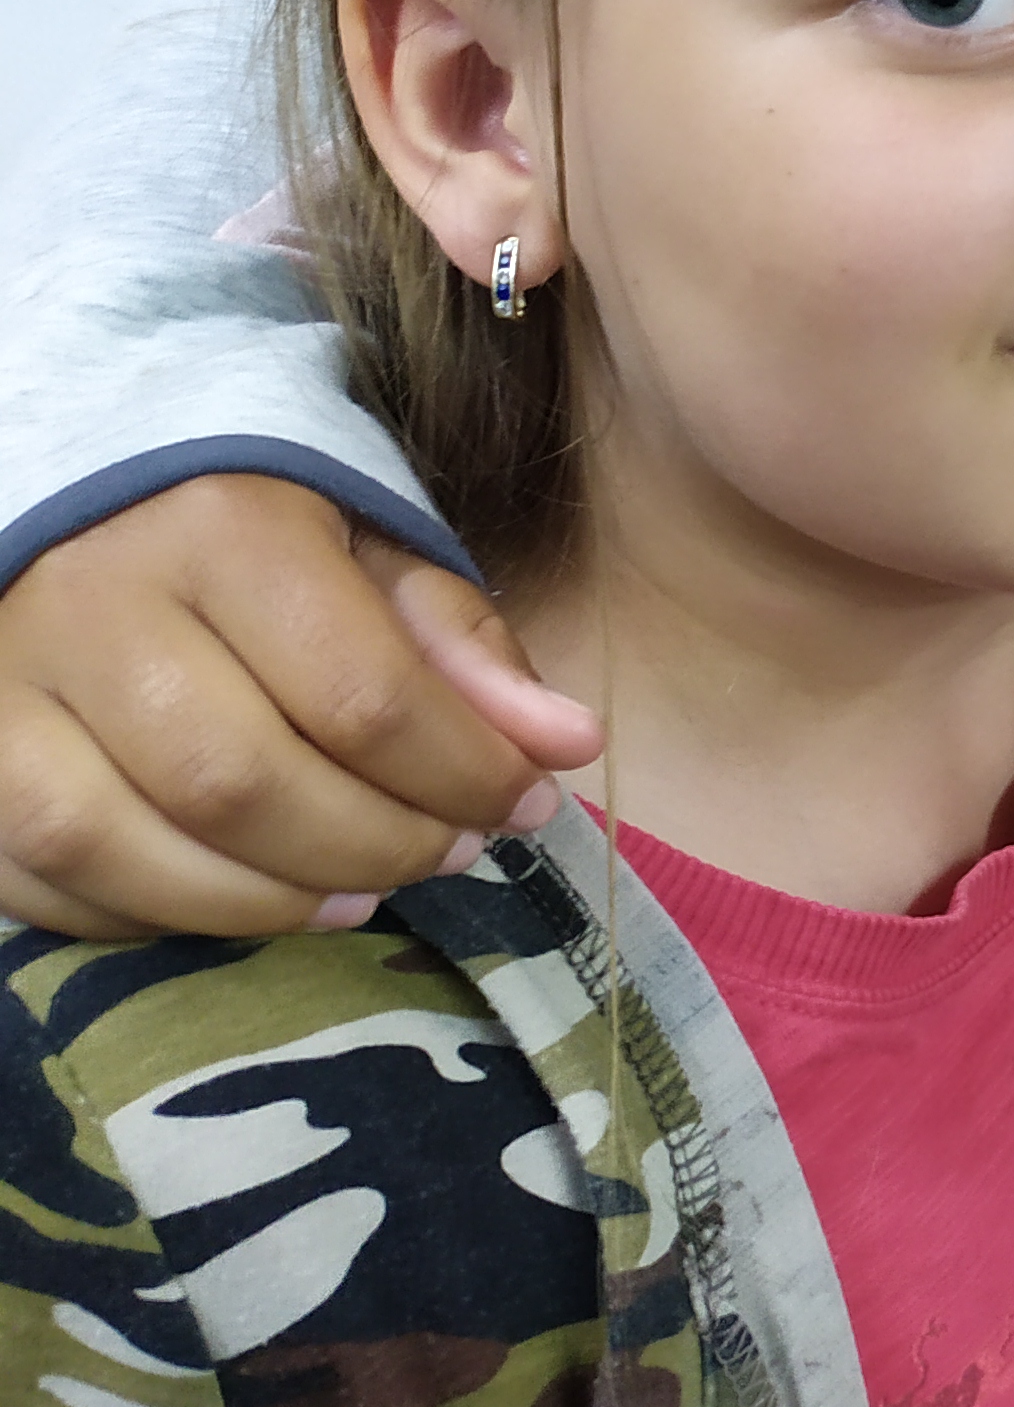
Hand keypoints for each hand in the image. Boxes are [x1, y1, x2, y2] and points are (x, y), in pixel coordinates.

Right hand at [0, 476, 593, 938]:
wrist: (73, 490)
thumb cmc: (247, 531)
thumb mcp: (368, 550)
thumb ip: (461, 646)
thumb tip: (568, 746)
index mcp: (220, 530)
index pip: (359, 693)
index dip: (460, 773)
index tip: (523, 802)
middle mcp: (92, 605)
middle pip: (240, 783)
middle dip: (372, 846)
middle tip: (447, 852)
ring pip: (121, 847)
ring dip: (263, 901)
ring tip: (357, 893)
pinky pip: (37, 880)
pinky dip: (149, 916)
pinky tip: (237, 898)